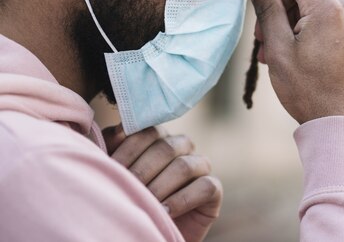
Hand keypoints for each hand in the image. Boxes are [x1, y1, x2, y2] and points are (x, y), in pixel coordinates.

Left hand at [102, 125, 221, 241]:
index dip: (128, 150)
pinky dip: (182, 200)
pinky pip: (204, 186)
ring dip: (160, 187)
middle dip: (142, 171)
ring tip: (146, 203)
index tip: (110, 170)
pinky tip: (164, 212)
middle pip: (166, 147)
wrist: (151, 233)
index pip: (146, 131)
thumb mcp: (117, 174)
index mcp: (158, 138)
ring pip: (184, 166)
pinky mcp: (214, 189)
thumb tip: (110, 131)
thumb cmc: (132, 201)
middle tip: (128, 190)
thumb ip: (111, 150)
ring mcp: (200, 165)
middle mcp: (182, 146)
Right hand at [235, 0, 343, 123]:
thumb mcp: (279, 49)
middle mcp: (342, 5)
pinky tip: (282, 50)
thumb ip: (267, 10)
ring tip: (269, 49)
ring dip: (281, 16)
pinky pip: (315, 13)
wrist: (339, 120)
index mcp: (327, 7)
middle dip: (272, 1)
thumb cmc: (308, 89)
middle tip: (258, 34)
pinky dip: (295, 24)